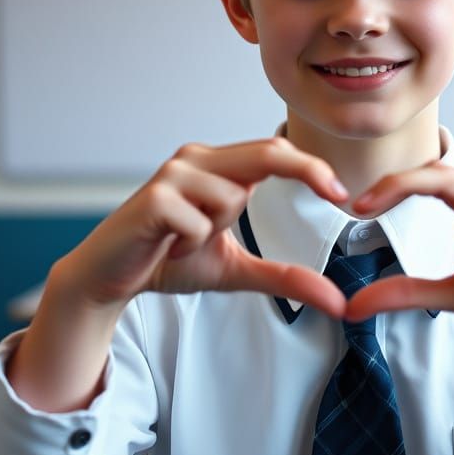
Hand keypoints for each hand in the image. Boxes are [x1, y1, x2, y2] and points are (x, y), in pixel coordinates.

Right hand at [55, 138, 348, 318]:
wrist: (109, 278)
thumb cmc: (167, 262)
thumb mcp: (236, 270)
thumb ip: (285, 277)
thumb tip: (338, 301)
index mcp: (217, 167)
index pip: (274, 153)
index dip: (313, 167)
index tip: (344, 194)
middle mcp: (196, 160)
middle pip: (266, 154)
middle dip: (307, 172)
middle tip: (338, 196)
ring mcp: (173, 175)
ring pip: (233, 197)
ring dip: (218, 232)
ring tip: (185, 244)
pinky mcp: (154, 199)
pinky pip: (199, 222)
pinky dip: (192, 244)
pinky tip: (166, 249)